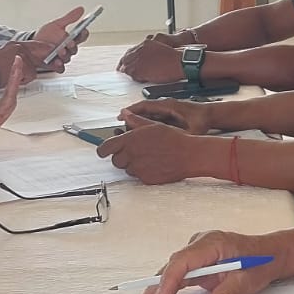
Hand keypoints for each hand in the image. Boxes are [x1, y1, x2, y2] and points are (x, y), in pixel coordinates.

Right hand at [0, 40, 53, 87]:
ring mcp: (21, 56)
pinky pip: (30, 75)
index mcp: (15, 44)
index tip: (53, 49)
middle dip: (46, 62)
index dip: (45, 47)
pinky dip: (24, 80)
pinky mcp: (22, 65)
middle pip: (39, 55)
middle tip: (54, 64)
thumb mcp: (6, 56)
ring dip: (27, 75)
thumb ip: (19, 56)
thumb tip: (31, 59)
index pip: (34, 44)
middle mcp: (19, 48)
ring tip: (16, 76)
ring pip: (34, 69)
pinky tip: (15, 78)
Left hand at [32, 6, 89, 73]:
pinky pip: (60, 68)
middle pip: (75, 48)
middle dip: (73, 45)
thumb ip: (69, 18)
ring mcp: (61, 57)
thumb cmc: (45, 36)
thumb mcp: (57, 24)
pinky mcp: (55, 65)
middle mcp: (67, 49)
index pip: (81, 36)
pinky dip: (59, 65)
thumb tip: (80, 9)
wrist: (31, 46)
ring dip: (65, 54)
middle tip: (70, 42)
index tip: (83, 29)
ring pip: (68, 58)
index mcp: (70, 39)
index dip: (83, 33)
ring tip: (60, 50)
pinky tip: (56, 61)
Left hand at [97, 120, 213, 185]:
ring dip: (133, 164)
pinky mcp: (146, 179)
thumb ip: (135, 121)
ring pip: (127, 169)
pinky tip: (154, 164)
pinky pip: (138, 176)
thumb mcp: (153, 125)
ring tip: (149, 157)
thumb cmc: (174, 139)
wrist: (189, 155)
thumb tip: (124, 114)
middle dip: (122, 157)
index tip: (103, 151)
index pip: (106, 148)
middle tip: (134, 152)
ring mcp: (138, 168)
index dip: (103, 150)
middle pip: (116, 161)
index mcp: (131, 140)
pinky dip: (143, 171)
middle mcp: (132, 155)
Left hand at [117, 37, 185, 82]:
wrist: (182, 62)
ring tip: (132, 78)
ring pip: (128, 67)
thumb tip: (146, 62)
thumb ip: (151, 54)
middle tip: (122, 73)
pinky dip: (135, 78)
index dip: (127, 59)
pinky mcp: (140, 69)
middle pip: (126, 58)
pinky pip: (133, 75)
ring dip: (129, 73)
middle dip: (124, 66)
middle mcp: (140, 49)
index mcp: (146, 44)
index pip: (131, 51)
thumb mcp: (161, 51)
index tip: (125, 64)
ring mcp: (139, 59)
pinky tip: (140, 80)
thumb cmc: (176, 59)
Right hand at [119, 98, 213, 134]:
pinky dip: (145, 122)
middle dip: (131, 116)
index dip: (131, 110)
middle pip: (143, 109)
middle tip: (120, 125)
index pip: (145, 105)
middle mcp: (166, 105)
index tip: (121, 115)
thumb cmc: (202, 121)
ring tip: (127, 130)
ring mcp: (167, 108)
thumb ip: (178, 134)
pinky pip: (154, 116)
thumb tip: (165, 138)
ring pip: (147, 113)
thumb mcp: (191, 131)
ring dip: (137, 119)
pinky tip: (141, 132)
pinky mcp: (169, 113)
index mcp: (168, 106)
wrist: (212, 115)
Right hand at [135, 230, 280, 293]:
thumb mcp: (247, 281)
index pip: (182, 262)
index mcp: (211, 243)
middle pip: (171, 268)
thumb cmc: (261, 261)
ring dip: (157, 293)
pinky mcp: (197, 262)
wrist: (271, 254)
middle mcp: (199, 245)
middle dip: (156, 292)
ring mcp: (197, 253)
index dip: (167, 282)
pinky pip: (178, 276)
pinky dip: (168, 291)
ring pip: (170, 273)